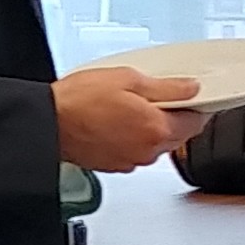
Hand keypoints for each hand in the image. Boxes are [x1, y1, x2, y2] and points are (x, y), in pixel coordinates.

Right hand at [52, 65, 197, 174]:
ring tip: (129, 106)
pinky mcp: (115, 165)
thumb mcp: (128, 78)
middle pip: (178, 135)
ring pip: (156, 144)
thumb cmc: (80, 101)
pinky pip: (136, 151)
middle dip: (174, 117)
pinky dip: (132, 138)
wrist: (48, 122)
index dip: (195, 105)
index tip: (190, 96)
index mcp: (156, 128)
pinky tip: (116, 122)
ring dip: (151, 128)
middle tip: (155, 96)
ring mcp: (131, 160)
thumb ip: (167, 87)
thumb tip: (191, 89)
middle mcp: (148, 150)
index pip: (196, 122)